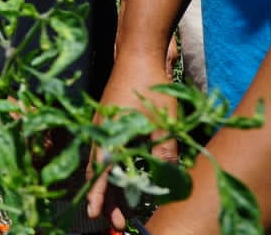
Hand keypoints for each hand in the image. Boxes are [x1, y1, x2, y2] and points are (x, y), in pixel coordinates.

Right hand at [85, 51, 181, 227]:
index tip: (99, 217)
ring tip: (119, 204)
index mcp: (111, 136)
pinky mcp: (108, 117)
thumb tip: (171, 183)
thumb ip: (165, 156)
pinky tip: (123, 173)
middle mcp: (101, 133)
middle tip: (117, 222)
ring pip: (102, 162)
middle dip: (107, 199)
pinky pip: (105, 149)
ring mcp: (103, 125)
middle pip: (99, 173)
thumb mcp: (163, 125)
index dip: (100, 198)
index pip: (102, 175)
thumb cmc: (150, 87)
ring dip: (110, 184)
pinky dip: (112, 166)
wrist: (138, 52)